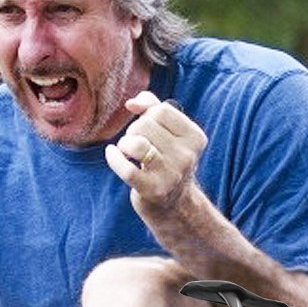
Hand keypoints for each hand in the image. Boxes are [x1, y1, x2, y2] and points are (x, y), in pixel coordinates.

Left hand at [104, 91, 207, 220]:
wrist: (173, 203)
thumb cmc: (166, 159)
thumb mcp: (169, 132)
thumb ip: (153, 107)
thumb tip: (132, 103)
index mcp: (195, 138)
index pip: (161, 111)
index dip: (146, 114)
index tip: (146, 128)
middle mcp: (187, 156)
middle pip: (146, 125)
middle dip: (133, 130)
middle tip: (136, 143)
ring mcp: (171, 174)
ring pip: (136, 144)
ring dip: (124, 143)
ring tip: (126, 150)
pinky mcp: (154, 190)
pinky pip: (126, 169)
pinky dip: (114, 158)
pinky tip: (112, 154)